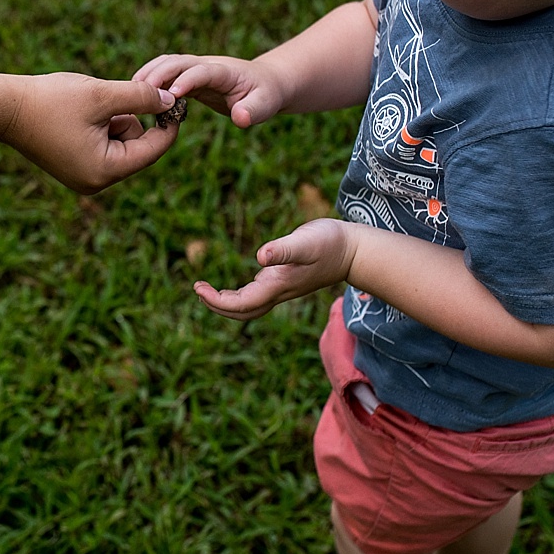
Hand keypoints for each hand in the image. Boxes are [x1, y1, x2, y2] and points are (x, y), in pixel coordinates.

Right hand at [2, 73, 179, 193]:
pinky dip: (100, 126)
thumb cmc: (52, 101)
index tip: (177, 101)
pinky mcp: (74, 167)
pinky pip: (103, 146)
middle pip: (137, 147)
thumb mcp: (102, 95)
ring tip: (88, 107)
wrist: (5, 108)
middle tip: (111, 98)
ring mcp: (83, 177)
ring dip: (114, 120)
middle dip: (130, 119)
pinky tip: (79, 114)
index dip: (168, 124)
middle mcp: (96, 182)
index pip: (152, 150)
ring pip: (121, 143)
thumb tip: (171, 101)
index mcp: (105, 170)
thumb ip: (141, 97)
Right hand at [132, 53, 287, 127]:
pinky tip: (135, 97)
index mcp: (224, 71)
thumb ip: (253, 111)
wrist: (264, 83)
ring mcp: (195, 68)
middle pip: (177, 62)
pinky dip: (149, 81)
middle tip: (139, 94)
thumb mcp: (266, 105)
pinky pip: (164, 74)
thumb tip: (240, 118)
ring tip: (130, 94)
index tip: (171, 94)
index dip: (187, 80)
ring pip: (166, 64)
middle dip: (158, 75)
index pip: (202, 71)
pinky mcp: (187, 77)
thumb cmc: (265, 95)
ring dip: (148, 75)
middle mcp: (206, 65)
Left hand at [194, 218, 353, 320]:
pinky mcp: (286, 281)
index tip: (198, 288)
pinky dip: (239, 296)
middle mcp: (278, 291)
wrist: (355, 251)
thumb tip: (260, 257)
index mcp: (278, 285)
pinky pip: (257, 297)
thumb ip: (283, 249)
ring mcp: (282, 289)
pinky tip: (230, 288)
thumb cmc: (331, 242)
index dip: (217, 301)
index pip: (241, 303)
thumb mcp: (305, 241)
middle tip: (197, 289)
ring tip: (205, 290)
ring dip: (226, 303)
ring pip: (250, 306)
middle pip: (243, 311)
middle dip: (217, 305)